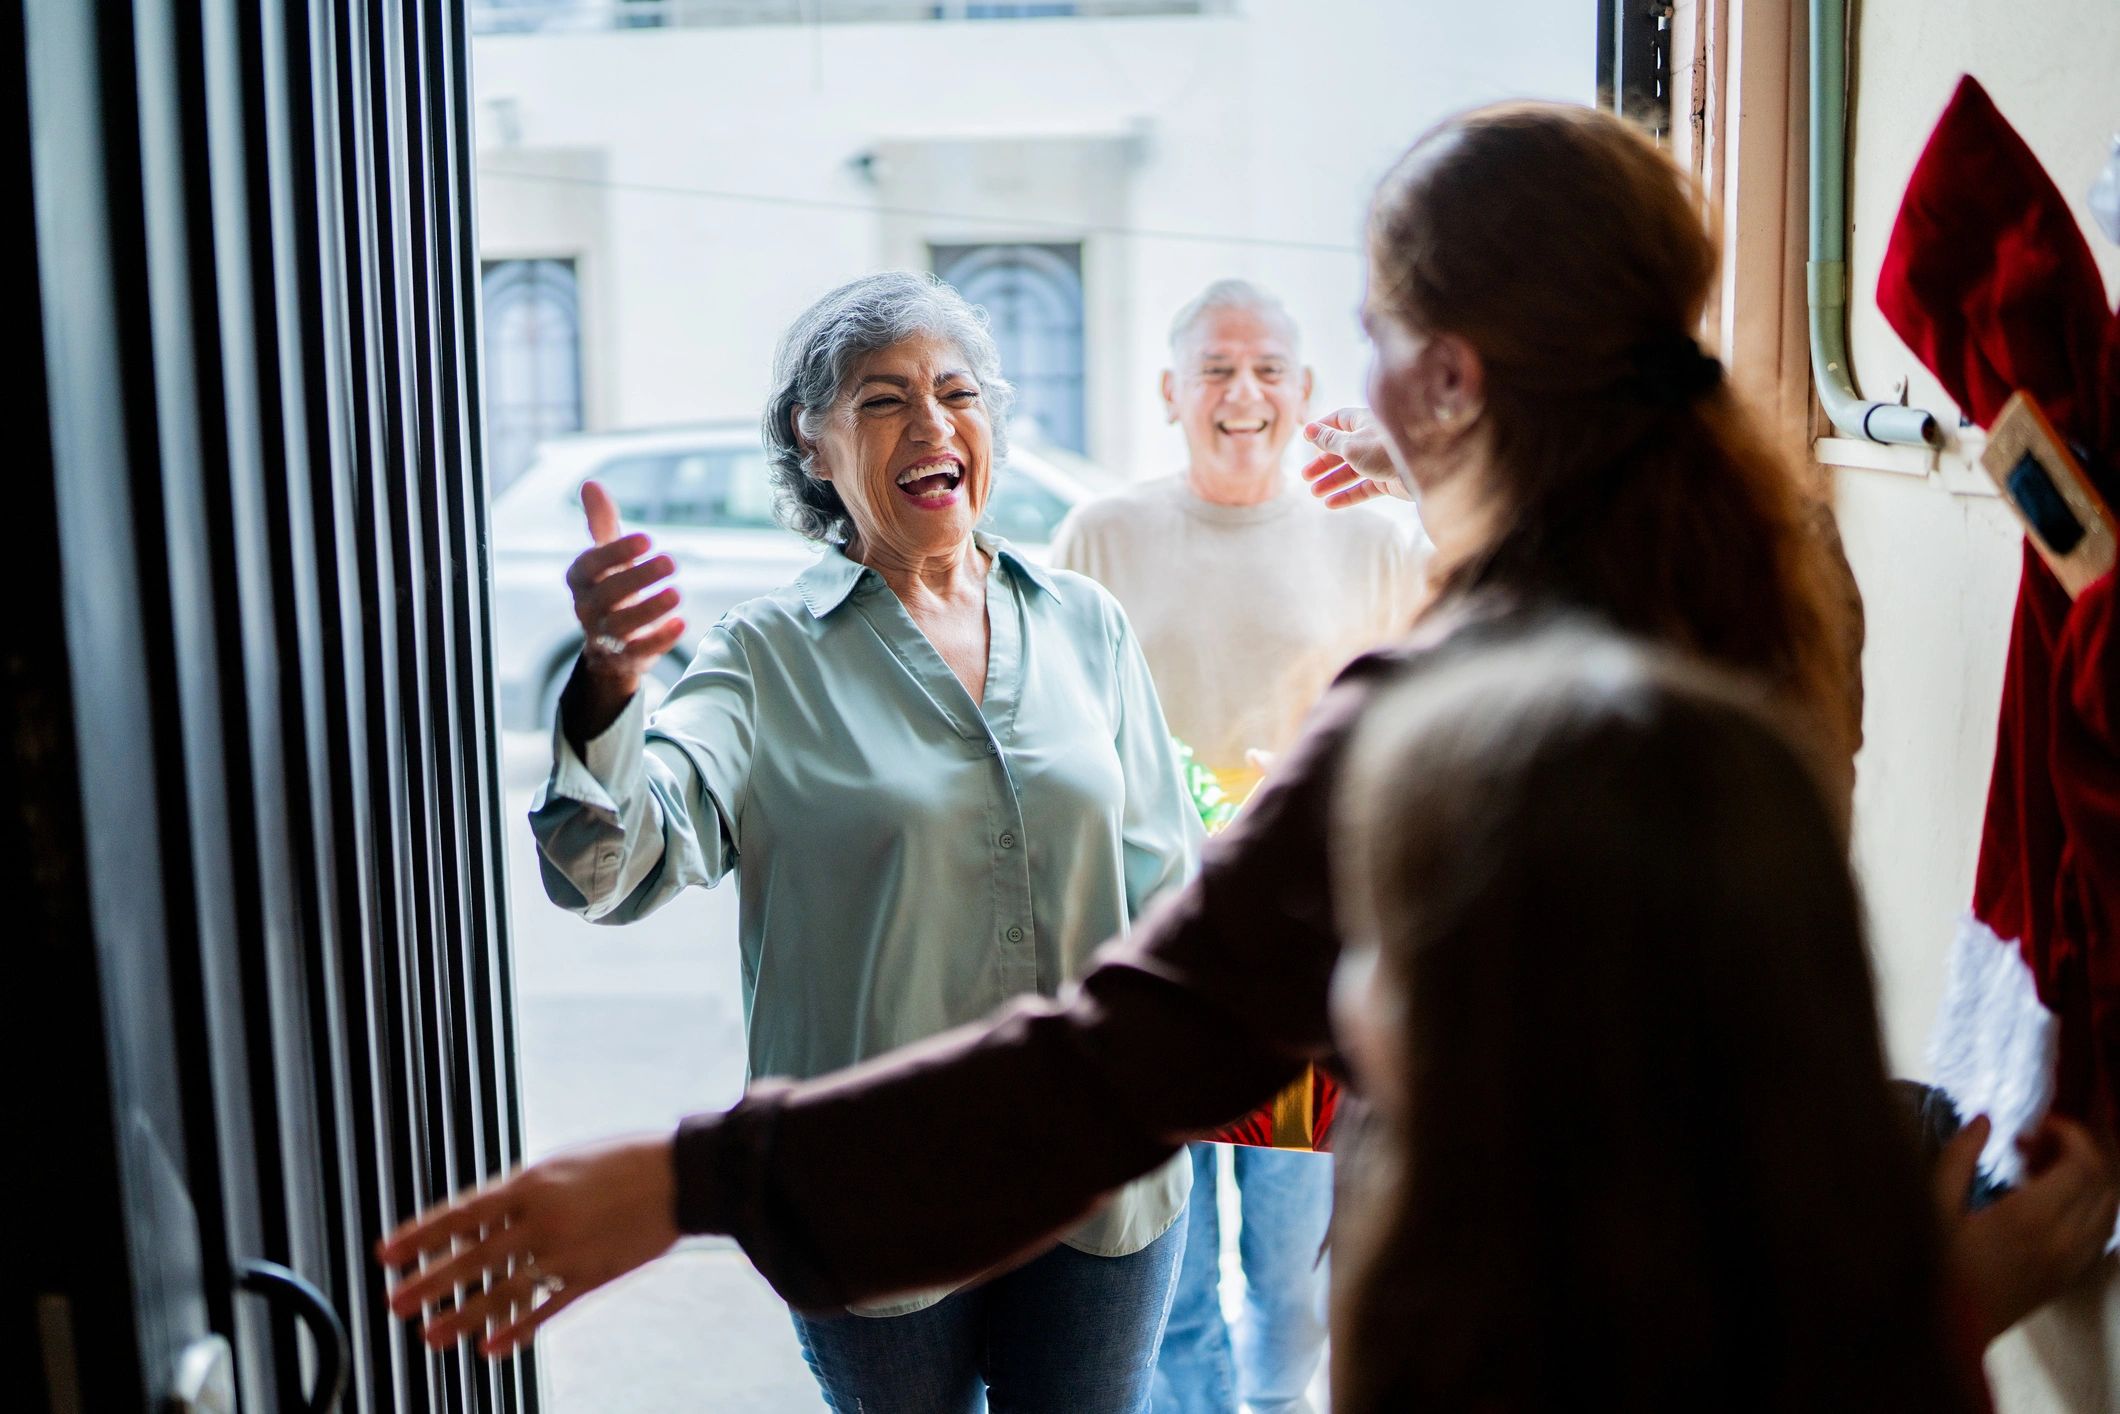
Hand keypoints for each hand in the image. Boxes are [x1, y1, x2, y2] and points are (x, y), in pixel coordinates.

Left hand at [376, 1134, 680, 1358]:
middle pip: (472, 1257)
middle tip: (393, 1303)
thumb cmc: (621, 1160)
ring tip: (429, 1336)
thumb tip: (480, 1217)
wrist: (681, 1174)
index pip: (461, 1214)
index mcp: (531, 1184)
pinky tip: (490, 1349)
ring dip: (462, 1316)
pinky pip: (547, 1309)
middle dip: (428, 1282)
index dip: (419, 1235)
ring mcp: (567, 1251)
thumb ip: (523, 1191)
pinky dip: (517, 1330)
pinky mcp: (593, 1276)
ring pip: (503, 1291)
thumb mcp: (564, 1163)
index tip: (385, 1254)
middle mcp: (542, 1219)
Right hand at [563, 481, 685, 742]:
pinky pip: (638, 653)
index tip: (648, 538)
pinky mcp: (624, 658)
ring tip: (677, 593)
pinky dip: (660, 640)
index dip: (617, 551)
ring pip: (621, 626)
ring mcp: (603, 636)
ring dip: (650, 610)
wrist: (611, 641)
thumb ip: (601, 522)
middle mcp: (586, 608)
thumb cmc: (612, 585)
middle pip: (608, 594)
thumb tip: (591, 483)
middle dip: (639, 577)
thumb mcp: (607, 554)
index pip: (591, 564)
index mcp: (580, 579)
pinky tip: (682, 623)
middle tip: (672, 561)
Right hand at [1300, 408, 1408, 508]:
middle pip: (1343, 449)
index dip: (1323, 429)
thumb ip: (1328, 440)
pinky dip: (1347, 495)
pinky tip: (1331, 504)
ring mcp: (1381, 461)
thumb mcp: (1349, 445)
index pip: (1340, 420)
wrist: (1423, 470)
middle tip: (1306, 475)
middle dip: (1324, 462)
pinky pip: (1363, 488)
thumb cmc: (1385, 450)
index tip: (1307, 439)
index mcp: (1365, 422)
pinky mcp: (1388, 480)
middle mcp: (1372, 440)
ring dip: (1332, 481)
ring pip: (1352, 471)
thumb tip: (1308, 429)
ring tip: (1314, 492)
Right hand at [1937, 1114, 2119, 1342]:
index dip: (2068, 1133)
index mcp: (2031, 1217)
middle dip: (2077, 1151)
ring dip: (2087, 1179)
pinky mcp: (2070, 1277)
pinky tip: (2053, 1203)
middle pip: (2102, 1181)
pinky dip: (2090, 1207)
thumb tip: (1984, 1121)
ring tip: (2043, 1172)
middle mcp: (2063, 1239)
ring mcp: (2072, 1262)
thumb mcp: (1934, 1206)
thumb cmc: (1935, 1268)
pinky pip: (2101, 1233)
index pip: (2082, 1163)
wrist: (1950, 1332)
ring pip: (2109, 1207)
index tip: (2036, 1127)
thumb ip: (1958, 1157)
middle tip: (2033, 1145)